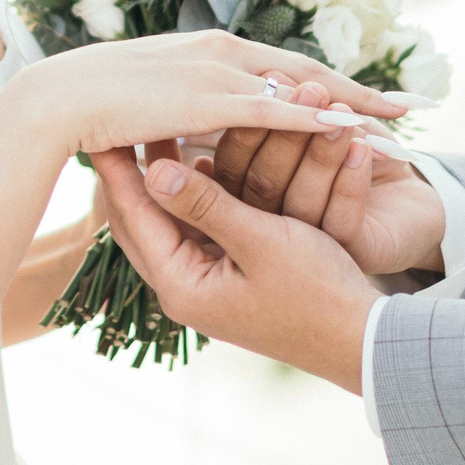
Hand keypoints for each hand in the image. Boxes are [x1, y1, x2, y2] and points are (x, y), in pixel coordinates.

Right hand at [0, 32, 410, 162]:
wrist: (58, 100)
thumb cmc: (95, 105)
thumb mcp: (154, 104)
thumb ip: (185, 111)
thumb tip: (200, 134)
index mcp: (210, 52)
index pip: (284, 68)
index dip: (327, 85)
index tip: (366, 100)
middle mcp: (223, 53)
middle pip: (308, 72)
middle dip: (359, 92)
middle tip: (409, 106)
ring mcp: (218, 73)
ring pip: (302, 88)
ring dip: (352, 106)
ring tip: (398, 123)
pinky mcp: (208, 99)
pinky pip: (275, 109)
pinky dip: (315, 117)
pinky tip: (350, 129)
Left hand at [93, 143, 382, 392]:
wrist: (362, 340)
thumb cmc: (317, 293)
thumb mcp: (261, 241)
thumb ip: (206, 205)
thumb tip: (152, 170)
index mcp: (182, 286)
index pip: (133, 217)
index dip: (117, 170)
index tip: (101, 128)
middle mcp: (185, 287)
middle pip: (142, 219)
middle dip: (133, 171)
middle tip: (120, 124)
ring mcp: (206, 284)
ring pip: (169, 220)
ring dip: (163, 178)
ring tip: (153, 131)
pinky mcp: (228, 275)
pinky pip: (198, 226)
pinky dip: (194, 193)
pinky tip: (195, 158)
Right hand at [211, 84, 447, 277]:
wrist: (411, 199)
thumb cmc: (356, 153)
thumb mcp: (325, 124)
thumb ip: (296, 111)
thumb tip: (271, 74)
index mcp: (248, 193)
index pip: (235, 163)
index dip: (252, 127)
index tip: (273, 84)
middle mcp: (268, 227)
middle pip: (261, 185)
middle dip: (287, 135)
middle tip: (310, 94)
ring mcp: (306, 249)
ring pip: (299, 205)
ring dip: (322, 156)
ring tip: (342, 117)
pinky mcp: (348, 255)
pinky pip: (341, 222)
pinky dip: (351, 182)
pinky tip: (363, 150)